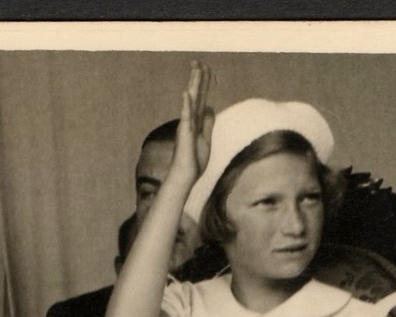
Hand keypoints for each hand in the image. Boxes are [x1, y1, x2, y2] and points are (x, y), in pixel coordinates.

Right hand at [169, 60, 214, 188]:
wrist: (186, 176)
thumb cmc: (194, 161)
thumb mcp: (206, 138)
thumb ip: (208, 123)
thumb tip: (210, 108)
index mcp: (197, 121)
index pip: (202, 98)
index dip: (204, 83)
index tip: (207, 69)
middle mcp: (191, 120)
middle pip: (196, 95)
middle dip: (198, 78)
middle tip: (198, 61)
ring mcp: (187, 125)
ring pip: (192, 101)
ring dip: (194, 85)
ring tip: (195, 69)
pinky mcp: (185, 133)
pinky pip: (186, 116)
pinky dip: (187, 104)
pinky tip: (187, 93)